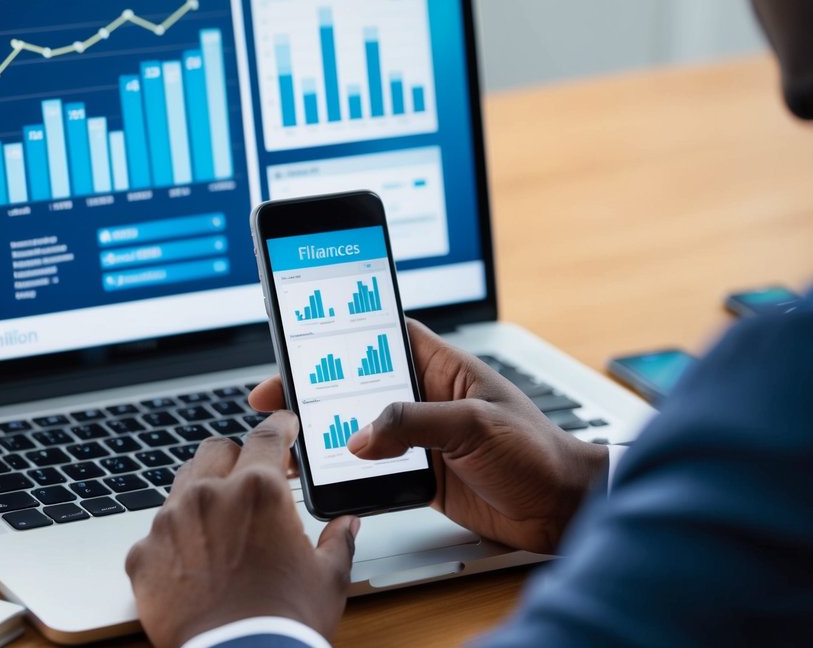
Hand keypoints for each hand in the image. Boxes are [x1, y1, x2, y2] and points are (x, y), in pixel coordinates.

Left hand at [125, 412, 359, 647]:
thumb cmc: (285, 622)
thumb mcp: (328, 579)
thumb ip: (337, 541)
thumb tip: (346, 525)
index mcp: (258, 490)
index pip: (266, 437)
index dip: (278, 426)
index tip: (282, 424)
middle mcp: (208, 495)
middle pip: (215, 450)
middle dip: (235, 457)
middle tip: (250, 478)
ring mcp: (168, 523)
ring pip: (181, 486)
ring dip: (202, 495)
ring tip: (221, 525)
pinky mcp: (142, 555)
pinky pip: (156, 533)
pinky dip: (174, 541)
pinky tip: (191, 563)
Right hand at [249, 320, 606, 553]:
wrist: (565, 511)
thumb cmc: (541, 454)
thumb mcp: (476, 426)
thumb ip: (415, 424)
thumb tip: (361, 436)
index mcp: (443, 367)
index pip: (383, 331)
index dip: (342, 328)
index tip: (301, 330)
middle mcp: (426, 398)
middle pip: (357, 382)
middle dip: (314, 385)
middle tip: (275, 394)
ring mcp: (420, 438)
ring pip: (358, 426)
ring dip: (325, 431)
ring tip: (288, 436)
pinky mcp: (419, 474)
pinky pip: (371, 467)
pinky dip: (344, 471)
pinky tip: (321, 474)